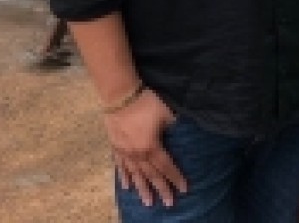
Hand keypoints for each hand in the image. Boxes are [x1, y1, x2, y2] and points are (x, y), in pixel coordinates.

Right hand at [106, 88, 184, 207]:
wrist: (120, 95)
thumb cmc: (146, 102)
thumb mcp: (167, 113)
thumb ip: (173, 126)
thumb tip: (178, 132)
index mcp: (151, 147)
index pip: (166, 167)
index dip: (175, 178)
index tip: (183, 189)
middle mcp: (137, 154)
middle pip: (151, 175)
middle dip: (161, 189)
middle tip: (168, 204)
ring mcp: (124, 152)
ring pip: (135, 175)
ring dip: (142, 189)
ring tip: (147, 202)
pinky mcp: (115, 147)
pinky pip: (120, 167)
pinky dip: (124, 177)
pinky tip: (126, 187)